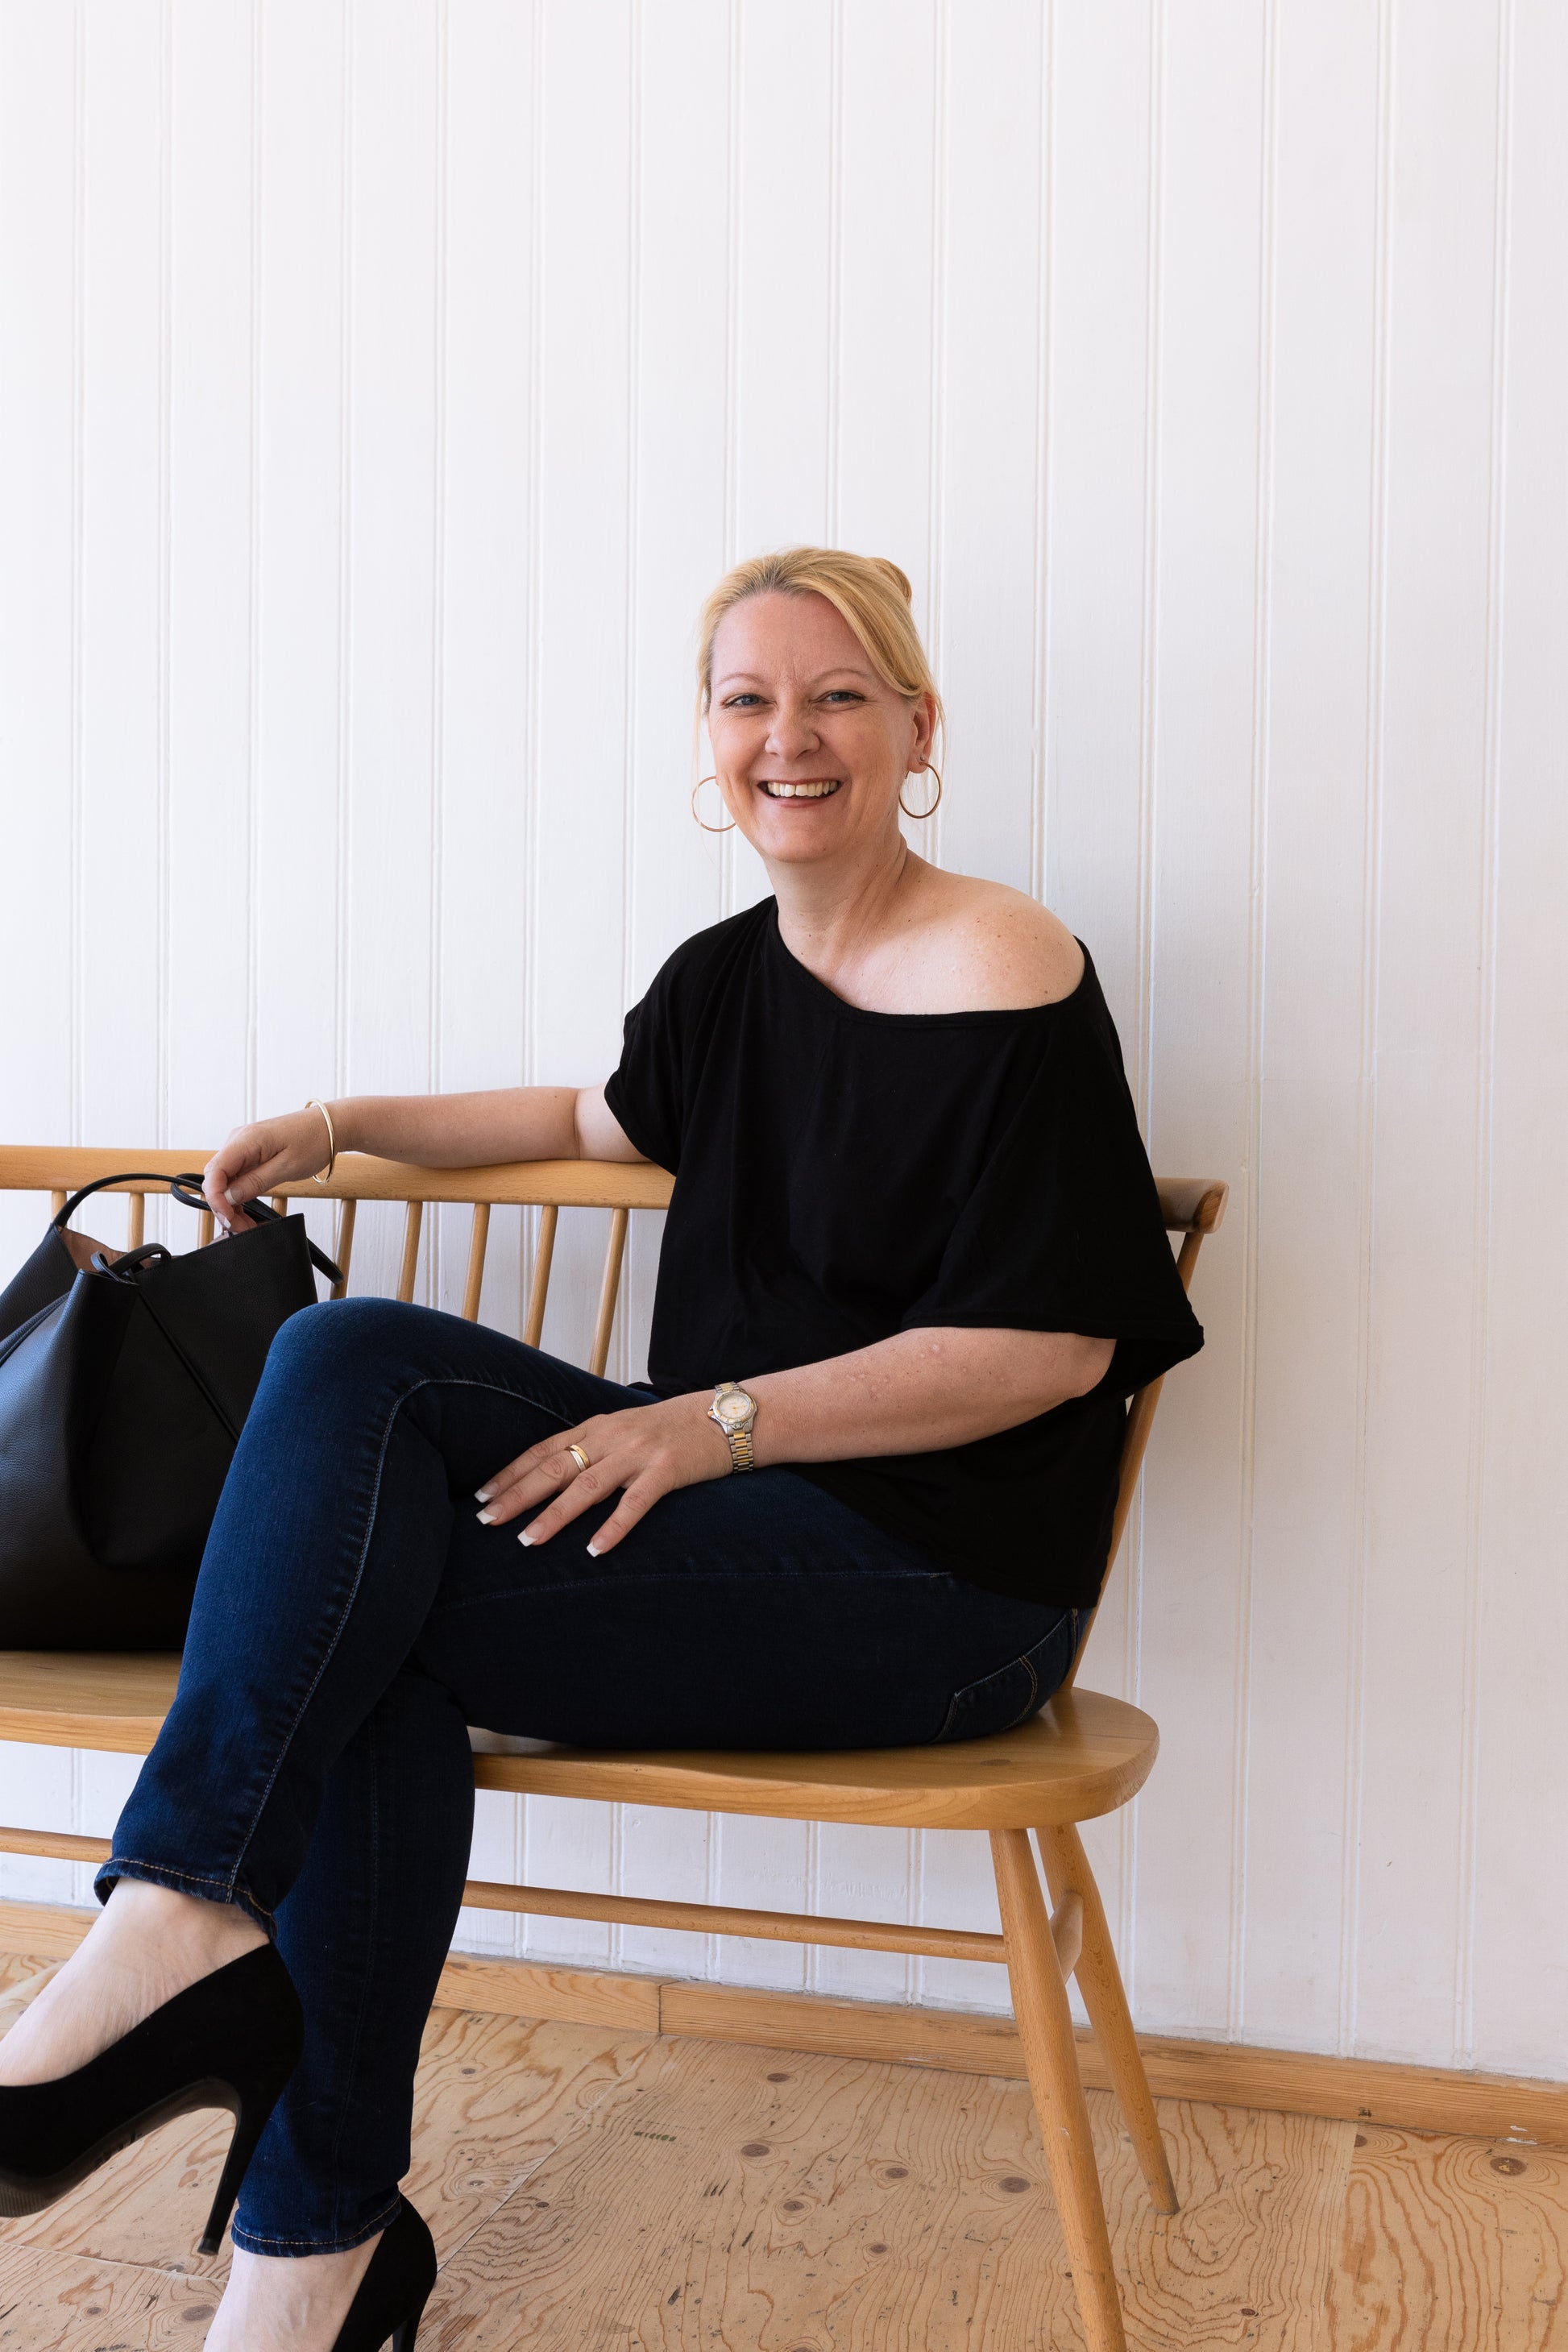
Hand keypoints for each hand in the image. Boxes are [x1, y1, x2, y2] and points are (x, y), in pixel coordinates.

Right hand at [203, 1108, 334, 1232]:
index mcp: (245, 1140)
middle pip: (216, 1179)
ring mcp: (242, 1147)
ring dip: (231, 1205)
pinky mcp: (249, 1155)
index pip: (214, 1171)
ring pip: (224, 1181)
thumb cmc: (313, 1140)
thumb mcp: (287, 1167)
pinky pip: (235, 1178)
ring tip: (246, 1224)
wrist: (328, 1127)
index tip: (228, 1217)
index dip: (215, 1198)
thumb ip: (255, 1182)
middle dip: (224, 1206)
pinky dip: (238, 1197)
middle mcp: (238, 1141)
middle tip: (240, 1227)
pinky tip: (245, 1212)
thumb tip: (229, 1197)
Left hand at [475, 1393, 732, 1555]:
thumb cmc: (673, 1427)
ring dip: (553, 1516)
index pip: (543, 1451)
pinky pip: (635, 1504)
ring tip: (527, 1541)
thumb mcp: (625, 1428)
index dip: (510, 1473)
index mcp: (597, 1426)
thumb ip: (593, 1445)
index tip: (482, 1495)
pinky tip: (594, 1551)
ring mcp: (639, 1454)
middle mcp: (612, 1437)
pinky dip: (612, 1528)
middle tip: (487, 1520)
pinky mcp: (666, 1471)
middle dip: (517, 1495)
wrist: (726, 1415)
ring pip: (586, 1488)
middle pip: (554, 1468)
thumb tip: (554, 1473)